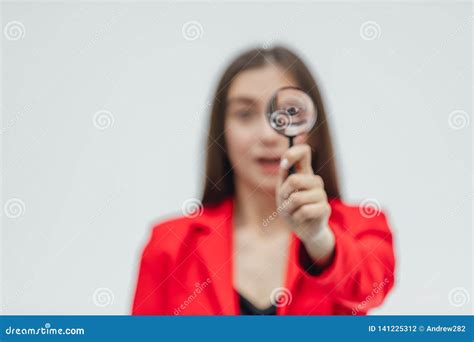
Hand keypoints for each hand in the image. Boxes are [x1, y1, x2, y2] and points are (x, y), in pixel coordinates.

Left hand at [276, 144, 335, 264]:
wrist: (302, 229)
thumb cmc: (291, 207)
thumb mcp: (283, 191)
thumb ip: (284, 176)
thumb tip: (285, 162)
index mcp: (304, 172)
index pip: (304, 151)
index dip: (293, 153)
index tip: (284, 164)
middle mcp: (315, 181)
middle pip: (294, 180)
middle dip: (284, 193)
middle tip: (285, 201)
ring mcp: (321, 194)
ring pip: (297, 198)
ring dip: (288, 208)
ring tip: (292, 211)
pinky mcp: (325, 208)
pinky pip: (304, 211)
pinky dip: (296, 217)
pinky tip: (300, 218)